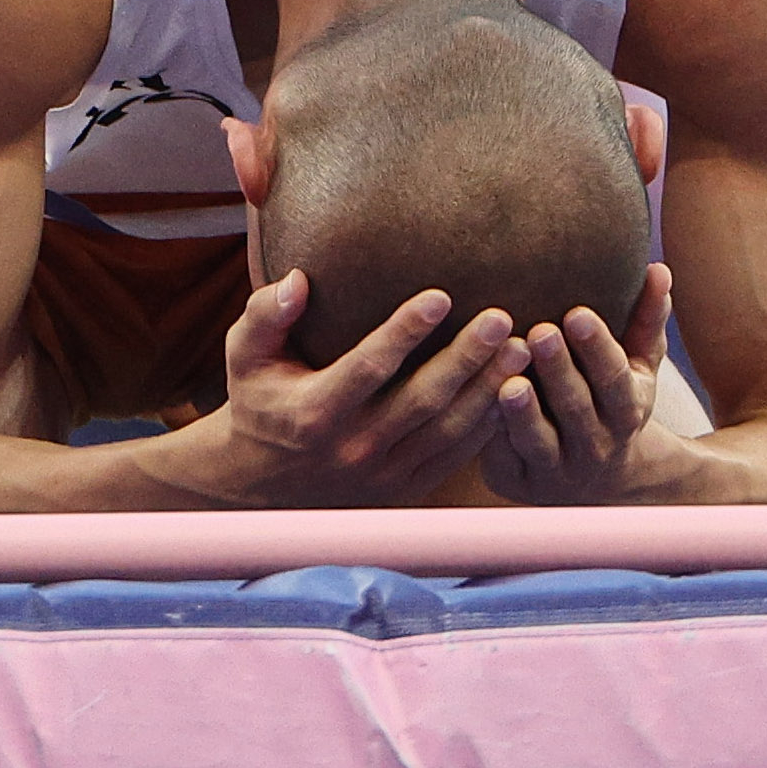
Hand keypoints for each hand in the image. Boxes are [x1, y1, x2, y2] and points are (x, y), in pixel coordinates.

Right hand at [208, 270, 529, 506]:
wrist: (260, 483)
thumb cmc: (259, 401)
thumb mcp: (245, 355)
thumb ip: (265, 314)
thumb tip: (299, 280)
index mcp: (315, 413)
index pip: (369, 367)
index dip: (405, 332)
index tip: (441, 295)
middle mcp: (353, 449)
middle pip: (422, 400)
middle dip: (466, 358)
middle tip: (502, 318)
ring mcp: (384, 474)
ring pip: (448, 430)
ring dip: (488, 389)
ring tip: (522, 348)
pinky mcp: (406, 487)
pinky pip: (456, 455)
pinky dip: (487, 423)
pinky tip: (514, 388)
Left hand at [480, 263, 678, 504]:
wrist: (600, 478)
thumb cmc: (612, 398)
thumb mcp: (637, 364)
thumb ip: (647, 319)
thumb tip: (659, 268)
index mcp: (627, 409)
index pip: (614, 377)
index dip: (597, 348)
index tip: (576, 313)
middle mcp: (596, 444)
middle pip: (576, 407)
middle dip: (559, 371)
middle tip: (539, 331)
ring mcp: (558, 469)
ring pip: (539, 441)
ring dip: (524, 412)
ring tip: (509, 381)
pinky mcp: (520, 482)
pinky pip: (503, 459)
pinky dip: (491, 437)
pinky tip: (474, 407)